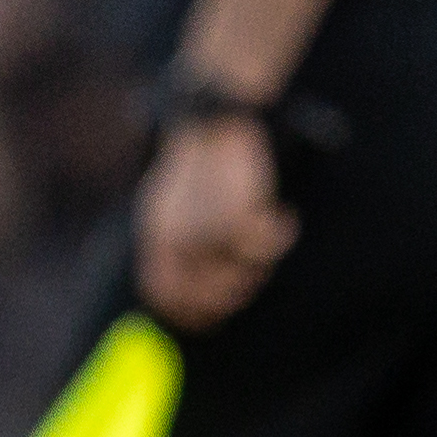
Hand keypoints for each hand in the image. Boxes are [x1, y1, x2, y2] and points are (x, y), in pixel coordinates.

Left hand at [134, 117, 296, 331]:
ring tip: (268, 226)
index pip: (164, 294)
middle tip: (254, 271)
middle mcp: (177, 239)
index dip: (191, 311)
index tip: (216, 315)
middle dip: (235, 291)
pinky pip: (266, 246)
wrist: (213, 120)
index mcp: (155, 234)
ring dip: (261, 260)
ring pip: (243, 274)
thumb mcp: (176, 211)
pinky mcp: (237, 218)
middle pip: (208, 296)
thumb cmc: (199, 166)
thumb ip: (185, 254)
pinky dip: (279, 232)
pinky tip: (280, 212)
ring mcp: (206, 231)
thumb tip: (199, 305)